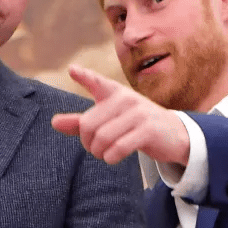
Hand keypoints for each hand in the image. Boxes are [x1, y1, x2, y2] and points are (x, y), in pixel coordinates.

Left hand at [50, 65, 189, 166]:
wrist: (173, 135)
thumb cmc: (135, 126)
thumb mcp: (109, 120)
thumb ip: (81, 122)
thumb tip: (54, 123)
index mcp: (115, 92)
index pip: (97, 82)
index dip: (85, 76)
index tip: (73, 70)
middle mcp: (125, 99)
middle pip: (88, 124)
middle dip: (87, 142)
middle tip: (95, 148)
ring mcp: (138, 113)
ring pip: (102, 138)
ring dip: (99, 152)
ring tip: (104, 153)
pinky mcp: (148, 129)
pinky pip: (118, 147)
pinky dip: (111, 157)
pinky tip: (113, 157)